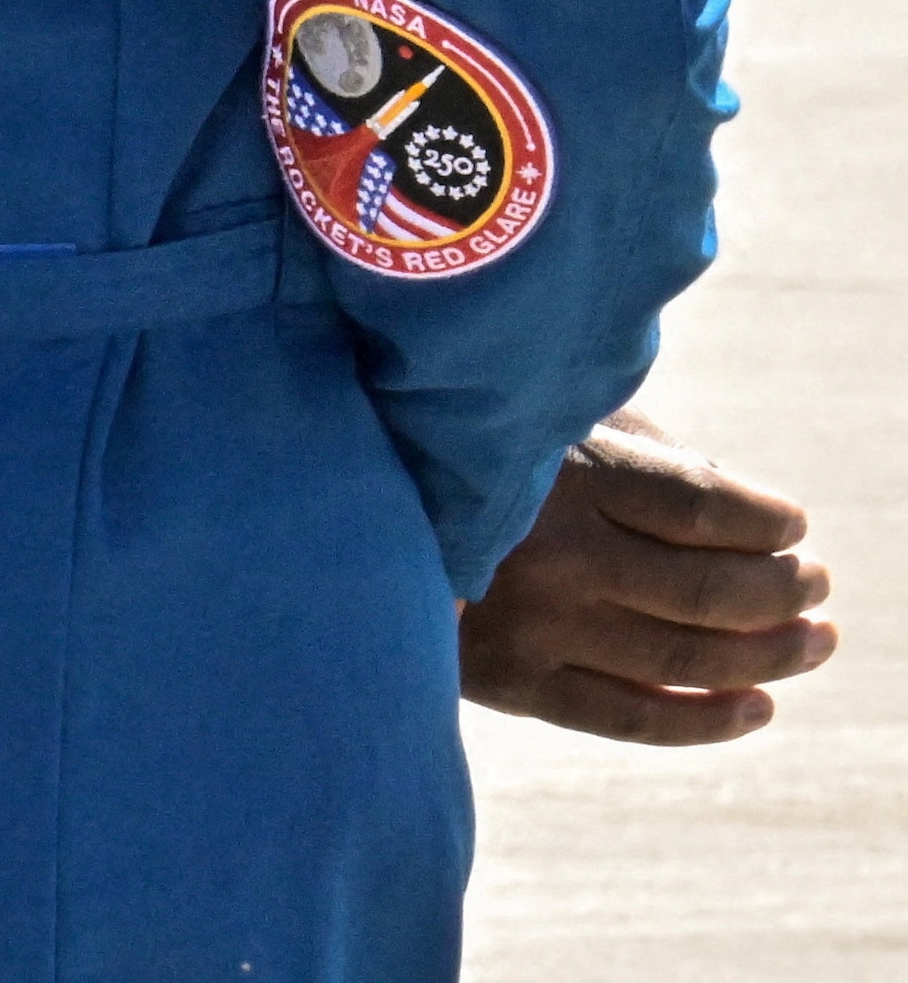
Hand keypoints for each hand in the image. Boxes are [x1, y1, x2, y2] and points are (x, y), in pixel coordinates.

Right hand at [462, 408, 836, 744]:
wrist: (315, 521)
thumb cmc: (434, 447)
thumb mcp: (524, 416)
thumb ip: (617, 442)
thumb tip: (715, 484)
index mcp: (562, 475)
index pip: (705, 508)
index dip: (768, 521)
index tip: (794, 523)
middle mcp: (557, 556)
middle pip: (712, 589)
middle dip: (786, 590)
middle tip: (819, 585)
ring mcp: (536, 628)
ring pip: (688, 657)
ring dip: (771, 654)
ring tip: (813, 641)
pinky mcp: (510, 682)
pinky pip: (633, 717)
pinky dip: (708, 718)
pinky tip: (757, 706)